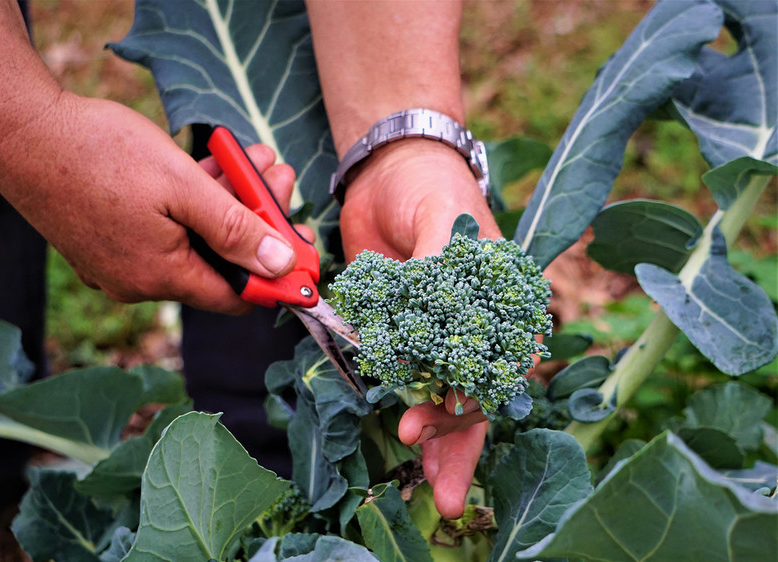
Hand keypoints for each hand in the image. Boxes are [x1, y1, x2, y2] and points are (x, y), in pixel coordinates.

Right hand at [0, 93, 299, 313]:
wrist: (23, 131)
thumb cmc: (100, 154)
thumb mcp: (183, 188)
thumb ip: (235, 230)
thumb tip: (280, 266)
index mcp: (161, 277)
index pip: (237, 297)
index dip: (277, 276)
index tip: (304, 250)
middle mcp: (141, 280)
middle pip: (220, 262)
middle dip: (258, 220)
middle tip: (279, 178)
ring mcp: (123, 261)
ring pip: (196, 239)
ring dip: (230, 202)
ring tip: (255, 160)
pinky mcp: (111, 238)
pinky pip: (169, 229)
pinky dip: (195, 202)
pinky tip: (216, 166)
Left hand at [339, 138, 501, 517]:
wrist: (388, 171)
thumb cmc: (430, 186)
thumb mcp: (443, 214)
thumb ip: (442, 263)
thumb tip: (435, 314)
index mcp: (502, 303)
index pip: (498, 365)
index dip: (473, 400)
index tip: (440, 420)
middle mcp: (477, 325)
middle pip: (476, 394)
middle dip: (459, 442)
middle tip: (441, 489)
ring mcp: (439, 332)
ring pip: (446, 397)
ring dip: (439, 440)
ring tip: (431, 484)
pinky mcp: (403, 331)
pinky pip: (406, 377)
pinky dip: (406, 406)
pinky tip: (407, 440)